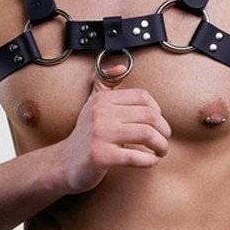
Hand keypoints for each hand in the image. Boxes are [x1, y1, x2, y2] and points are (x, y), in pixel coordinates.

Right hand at [56, 62, 171, 194]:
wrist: (65, 163)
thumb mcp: (93, 106)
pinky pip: (135, 156)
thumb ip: (105, 85)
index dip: (157, 110)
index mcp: (102, 100)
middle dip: (163, 130)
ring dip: (161, 146)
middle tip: (164, 140)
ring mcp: (99, 134)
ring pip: (146, 134)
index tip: (158, 123)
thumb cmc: (86, 137)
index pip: (142, 97)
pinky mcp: (100, 156)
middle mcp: (99, 113)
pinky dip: (149, 161)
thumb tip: (119, 67)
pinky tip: (150, 162)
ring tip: (160, 152)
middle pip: (148, 115)